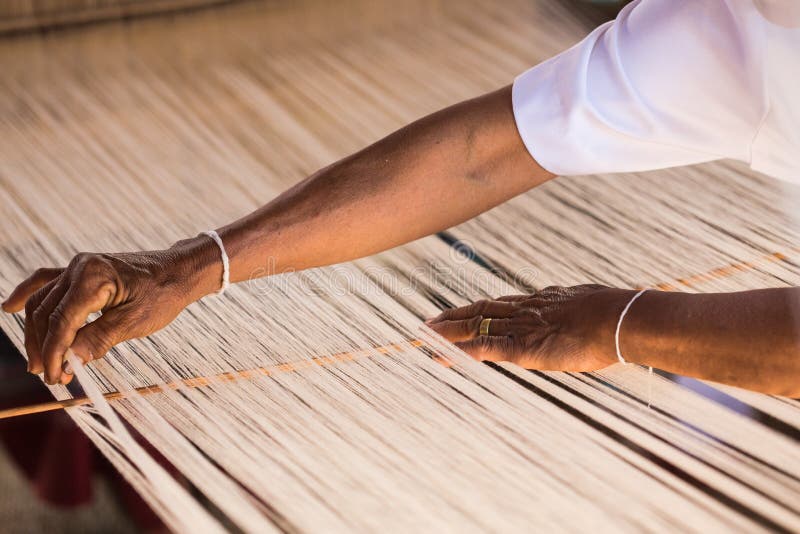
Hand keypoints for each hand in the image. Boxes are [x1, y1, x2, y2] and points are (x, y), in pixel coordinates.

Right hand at [1, 238, 219, 384]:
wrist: (179, 271)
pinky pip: (46, 282)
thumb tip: (70, 359)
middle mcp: (79, 267)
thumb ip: (101, 338)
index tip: (55, 377)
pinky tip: (9, 308)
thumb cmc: (164, 294)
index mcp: (94, 277)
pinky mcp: (80, 271)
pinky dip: (28, 295)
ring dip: (37, 334)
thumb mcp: (136, 321)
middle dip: (44, 348)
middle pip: (46, 313)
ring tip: (39, 363)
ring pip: (42, 303)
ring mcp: (77, 267)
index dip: (54, 353)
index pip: (62, 321)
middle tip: (51, 377)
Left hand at [426, 285, 632, 370]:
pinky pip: (481, 349)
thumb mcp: (593, 305)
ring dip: (446, 332)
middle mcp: (523, 310)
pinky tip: (439, 354)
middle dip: (453, 316)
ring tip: (424, 336)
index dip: (479, 308)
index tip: (463, 310)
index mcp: (541, 301)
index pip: (501, 303)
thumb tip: (592, 310)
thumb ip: (581, 309)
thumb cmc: (615, 315)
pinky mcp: (519, 348)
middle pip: (479, 310)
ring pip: (473, 326)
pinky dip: (457, 352)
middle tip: (430, 321)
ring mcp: (519, 327)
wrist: (616, 320)